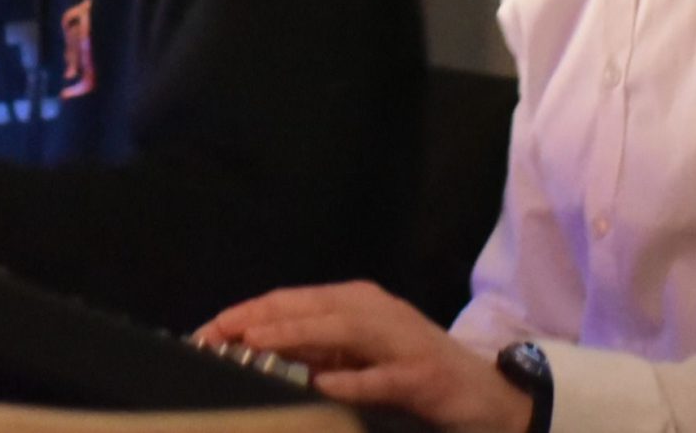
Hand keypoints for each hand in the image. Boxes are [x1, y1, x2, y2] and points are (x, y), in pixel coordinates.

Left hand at [196, 282, 531, 432]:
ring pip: (341, 330)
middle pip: (309, 307)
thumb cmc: (414, 374)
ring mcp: (402, 339)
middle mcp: (376, 310)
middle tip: (216, 334)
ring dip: (295, 336)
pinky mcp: (424, 374)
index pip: (290, 300)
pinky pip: (383, 376)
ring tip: (255, 344)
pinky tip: (323, 384)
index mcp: (356, 302)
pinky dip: (352, 378)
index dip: (247, 312)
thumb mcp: (357, 357)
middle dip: (258, 319)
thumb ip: (314, 351)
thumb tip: (257, 349)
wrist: (489, 396)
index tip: (206, 330)